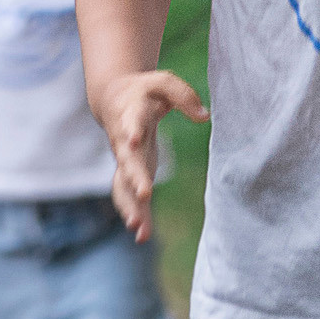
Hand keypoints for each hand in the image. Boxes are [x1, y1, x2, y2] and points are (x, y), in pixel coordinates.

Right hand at [92, 68, 207, 240]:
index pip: (132, 122)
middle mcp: (123, 141)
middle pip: (127, 161)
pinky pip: (128, 196)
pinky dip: (136, 214)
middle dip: (135, 177)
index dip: (132, 131)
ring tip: (137, 227)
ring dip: (130, 206)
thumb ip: (184, 96)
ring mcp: (124, 160)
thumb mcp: (164, 82)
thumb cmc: (145, 91)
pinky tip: (143, 236)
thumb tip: (205, 117)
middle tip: (145, 193)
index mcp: (131, 114)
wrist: (114, 100)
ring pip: (122, 185)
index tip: (133, 139)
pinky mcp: (129, 174)